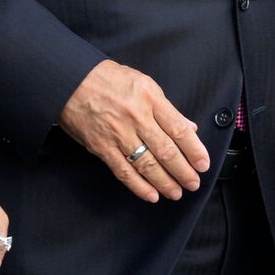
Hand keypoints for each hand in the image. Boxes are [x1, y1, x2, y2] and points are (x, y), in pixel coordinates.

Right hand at [58, 59, 210, 202]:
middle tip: (194, 183)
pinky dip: (139, 186)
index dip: (194, 150)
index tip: (203, 163)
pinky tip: (152, 195)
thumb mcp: (143, 83)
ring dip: (165, 182)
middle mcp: (136, 117)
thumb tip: (188, 127)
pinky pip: (124, 171)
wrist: (70, 81)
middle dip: (183, 171)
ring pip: (147, 165)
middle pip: (166, 151)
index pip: (179, 129)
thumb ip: (166, 108)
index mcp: (150, 98)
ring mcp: (118, 134)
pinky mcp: (102, 147)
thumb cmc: (108, 79)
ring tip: (176, 192)